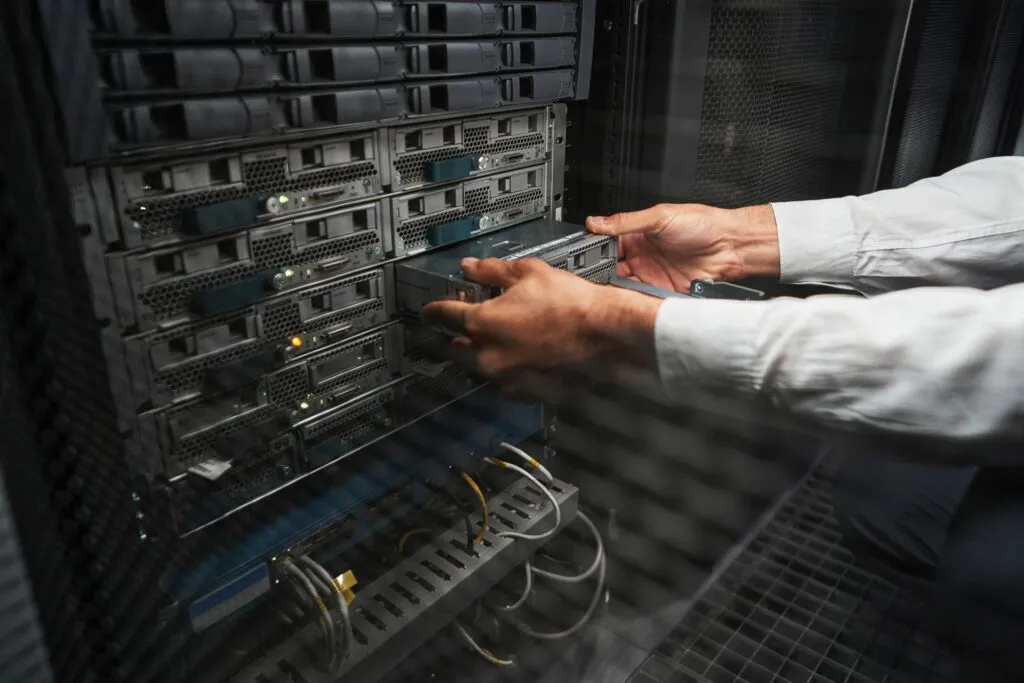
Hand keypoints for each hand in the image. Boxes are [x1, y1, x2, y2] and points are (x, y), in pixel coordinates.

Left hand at [420, 257, 660, 396]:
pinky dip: (503, 370)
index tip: (429, 311)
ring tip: (496, 339)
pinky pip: (502, 383)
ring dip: (479, 354)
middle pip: (455, 348)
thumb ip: (491, 270)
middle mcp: (488, 355)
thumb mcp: (528, 273)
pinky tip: (517, 357)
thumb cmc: (572, 304)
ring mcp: (507, 377)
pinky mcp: (526, 392)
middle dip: (455, 335)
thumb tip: (471, 267)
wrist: (605, 335)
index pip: (442, 316)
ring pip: (478, 368)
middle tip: (466, 322)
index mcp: (483, 323)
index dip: (432, 310)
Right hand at [586, 203, 779, 292]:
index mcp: (639, 235)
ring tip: (607, 288)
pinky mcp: (663, 291)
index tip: (584, 256)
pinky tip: (628, 297)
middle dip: (601, 273)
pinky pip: (643, 298)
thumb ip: (627, 221)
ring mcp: (652, 274)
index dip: (595, 250)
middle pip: (612, 268)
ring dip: (616, 288)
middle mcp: (643, 256)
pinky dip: (634, 300)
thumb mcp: (660, 217)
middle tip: (592, 276)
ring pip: (624, 286)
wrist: (732, 245)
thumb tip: (597, 222)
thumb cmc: (703, 224)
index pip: (609, 244)